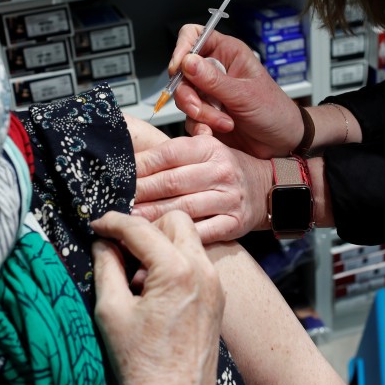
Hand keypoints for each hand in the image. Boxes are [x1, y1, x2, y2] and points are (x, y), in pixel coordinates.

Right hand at [91, 211, 221, 384]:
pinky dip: (174, 263)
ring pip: (188, 240)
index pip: (140, 227)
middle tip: (121, 251)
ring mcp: (215, 284)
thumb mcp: (111, 310)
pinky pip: (196, 262)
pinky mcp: (217, 298)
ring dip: (161, 245)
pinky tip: (154, 291)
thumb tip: (102, 241)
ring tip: (137, 277)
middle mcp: (203, 270)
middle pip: (174, 221)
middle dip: (145, 228)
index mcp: (178, 270)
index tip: (94, 225)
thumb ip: (105, 266)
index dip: (112, 222)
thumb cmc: (140, 363)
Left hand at [132, 133, 271, 243]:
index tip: (118, 174)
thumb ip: (175, 148)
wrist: (268, 188)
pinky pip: (202, 231)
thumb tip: (133, 150)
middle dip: (140, 192)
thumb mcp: (207, 147)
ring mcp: (229, 198)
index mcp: (209, 148)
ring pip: (184, 208)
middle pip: (172, 182)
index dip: (140, 165)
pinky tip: (158, 237)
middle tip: (116, 199)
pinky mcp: (234, 223)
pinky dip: (178, 235)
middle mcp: (221, 171)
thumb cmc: (227, 168)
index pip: (168, 154)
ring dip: (153, 215)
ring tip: (129, 220)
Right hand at [169, 25, 300, 157]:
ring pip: (183, 97)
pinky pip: (189, 118)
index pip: (195, 35)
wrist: (281, 142)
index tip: (178, 67)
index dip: (182, 48)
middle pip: (181, 72)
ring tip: (224, 123)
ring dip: (200, 114)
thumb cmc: (274, 110)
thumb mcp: (244, 94)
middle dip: (188, 94)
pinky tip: (217, 131)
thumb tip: (187, 62)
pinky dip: (200, 126)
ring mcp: (207, 93)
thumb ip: (213, 80)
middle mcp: (214, 71)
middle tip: (199, 108)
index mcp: (227, 53)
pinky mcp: (204, 114)